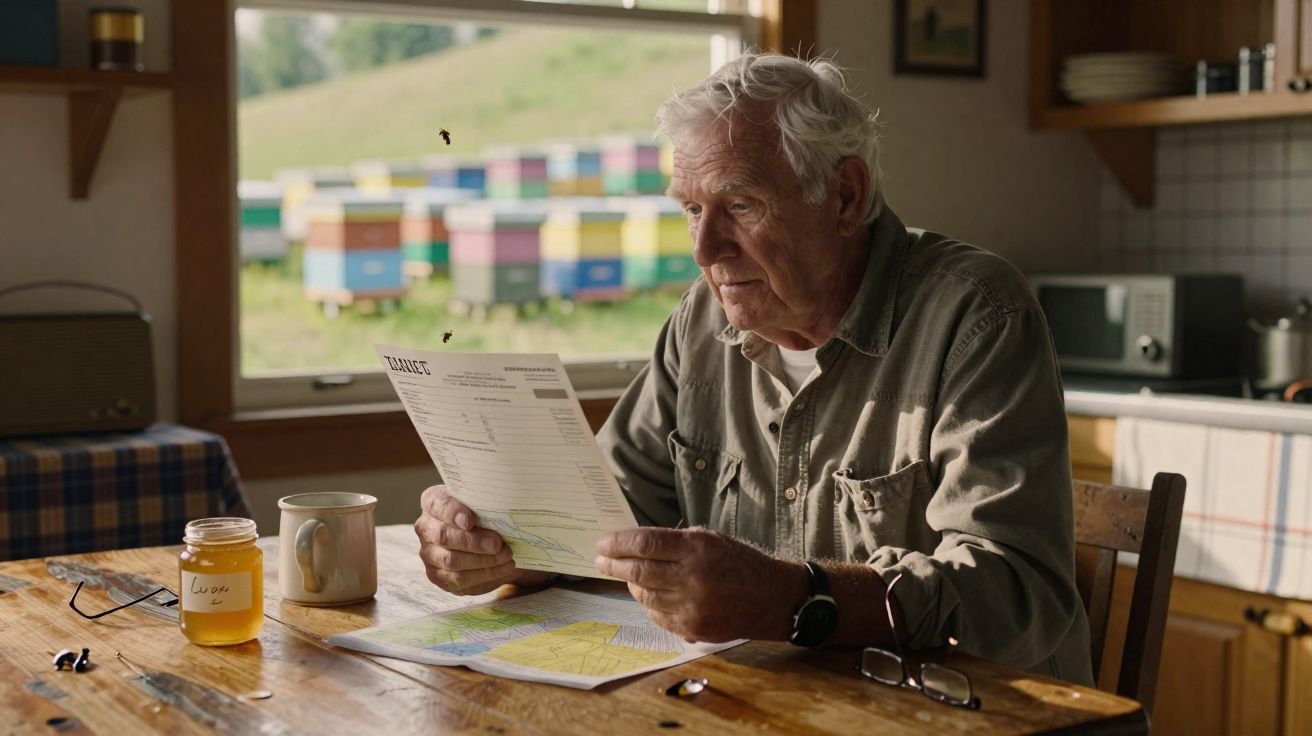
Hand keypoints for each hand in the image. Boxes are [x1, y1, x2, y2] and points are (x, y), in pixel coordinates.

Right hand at [414, 485, 554, 594]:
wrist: (485, 535)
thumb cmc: (483, 512)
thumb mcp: (484, 501)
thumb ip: (485, 502)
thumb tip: (503, 507)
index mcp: (433, 502)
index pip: (438, 504)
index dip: (453, 513)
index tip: (470, 520)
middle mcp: (426, 527)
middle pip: (444, 537)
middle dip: (473, 542)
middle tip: (498, 543)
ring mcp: (429, 554)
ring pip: (452, 561)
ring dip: (483, 560)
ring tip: (506, 556)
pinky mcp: (439, 576)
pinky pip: (459, 580)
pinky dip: (485, 575)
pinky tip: (503, 567)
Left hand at [595, 527, 805, 642]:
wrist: (771, 598)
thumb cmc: (739, 563)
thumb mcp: (710, 539)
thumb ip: (674, 542)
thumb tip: (633, 545)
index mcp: (698, 548)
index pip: (645, 543)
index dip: (618, 543)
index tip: (603, 543)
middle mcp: (693, 578)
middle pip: (638, 571)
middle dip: (613, 564)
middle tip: (601, 560)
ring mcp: (692, 607)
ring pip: (643, 595)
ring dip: (631, 584)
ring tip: (628, 576)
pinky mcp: (692, 629)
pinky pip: (656, 615)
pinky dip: (649, 603)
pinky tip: (651, 594)